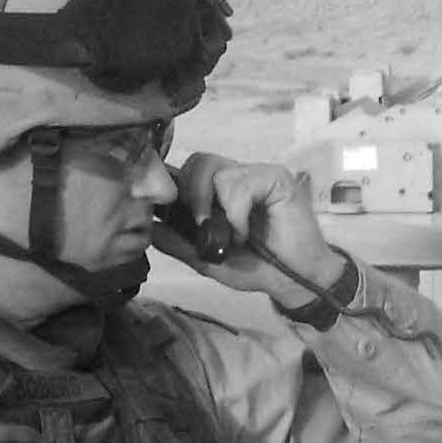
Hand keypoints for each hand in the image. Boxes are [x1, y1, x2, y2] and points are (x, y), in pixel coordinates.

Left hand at [155, 152, 347, 303]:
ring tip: (233, 235)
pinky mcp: (276, 177)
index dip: (173, 184)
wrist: (294, 280)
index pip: (187, 170)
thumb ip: (177, 242)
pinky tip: (245, 231)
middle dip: (191, 195)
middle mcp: (237, 176)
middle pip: (197, 162)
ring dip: (218, 210)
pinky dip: (236, 212)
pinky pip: (240, 183)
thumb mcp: (206, 258)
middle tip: (202, 225)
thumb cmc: (256, 267)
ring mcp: (257, 173)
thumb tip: (148, 226)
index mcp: (219, 190)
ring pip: (217, 171)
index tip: (165, 208)